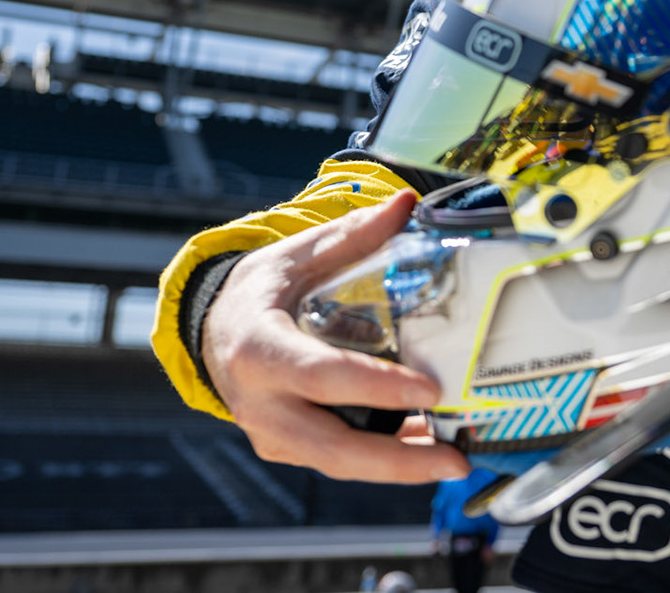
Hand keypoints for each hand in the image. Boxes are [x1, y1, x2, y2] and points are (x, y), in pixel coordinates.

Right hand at [202, 189, 468, 482]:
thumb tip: (405, 202)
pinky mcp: (285, 449)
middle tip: (456, 459)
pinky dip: (383, 460)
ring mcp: (270, 433)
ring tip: (455, 460)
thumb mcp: (297, 256)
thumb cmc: (260, 291)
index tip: (429, 389)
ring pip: (338, 464)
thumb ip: (352, 235)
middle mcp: (260, 402)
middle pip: (332, 447)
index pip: (322, 375)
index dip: (375, 387)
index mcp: (258, 348)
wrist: (212, 330)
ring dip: (399, 467)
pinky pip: (337, 461)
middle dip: (398, 459)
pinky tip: (427, 447)